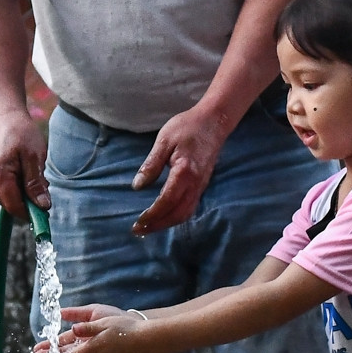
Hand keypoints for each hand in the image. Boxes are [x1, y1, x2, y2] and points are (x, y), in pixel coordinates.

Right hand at [0, 111, 49, 214]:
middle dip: (30, 201)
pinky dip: (19, 190)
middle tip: (42, 182)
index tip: (47, 209)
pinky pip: (8, 195)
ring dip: (25, 195)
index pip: (14, 207)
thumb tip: (43, 206)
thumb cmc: (22, 134)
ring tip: (31, 173)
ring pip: (11, 202)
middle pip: (13, 206)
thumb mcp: (34, 157)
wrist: (7, 121)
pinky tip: (24, 174)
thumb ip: (36, 183)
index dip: (32, 212)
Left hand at [130, 105, 229, 234]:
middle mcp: (196, 184)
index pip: (168, 201)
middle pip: (178, 214)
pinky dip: (175, 216)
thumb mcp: (164, 141)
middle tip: (139, 230)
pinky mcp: (202, 185)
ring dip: (167, 223)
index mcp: (185, 172)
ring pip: (185, 213)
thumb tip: (138, 187)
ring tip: (148, 227)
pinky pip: (190, 207)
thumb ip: (151, 164)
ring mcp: (201, 186)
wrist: (214, 122)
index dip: (153, 215)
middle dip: (158, 225)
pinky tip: (163, 216)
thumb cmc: (187, 127)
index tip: (138, 222)